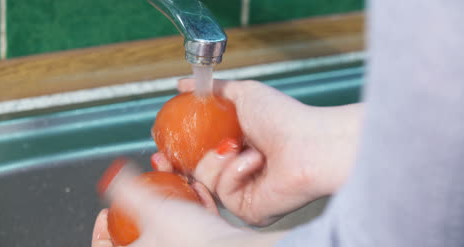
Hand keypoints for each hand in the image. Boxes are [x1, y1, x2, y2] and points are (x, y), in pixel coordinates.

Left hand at [92, 164, 284, 246]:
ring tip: (176, 181)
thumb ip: (127, 189)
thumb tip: (112, 175)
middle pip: (140, 233)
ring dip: (172, 200)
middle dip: (145, 203)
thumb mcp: (151, 207)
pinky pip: (193, 227)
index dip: (101, 230)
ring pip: (170, 227)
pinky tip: (198, 191)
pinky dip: (194, 209)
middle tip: (146, 189)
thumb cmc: (193, 241)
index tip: (105, 214)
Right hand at [152, 79, 361, 225]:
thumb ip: (213, 89)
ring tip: (242, 145)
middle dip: (176, 166)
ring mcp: (243, 192)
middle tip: (164, 158)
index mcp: (235, 146)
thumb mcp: (243, 93)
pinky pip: (224, 191)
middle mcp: (238, 171)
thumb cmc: (285, 118)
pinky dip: (236, 171)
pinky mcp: (248, 209)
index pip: (196, 154)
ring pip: (205, 180)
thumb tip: (183, 84)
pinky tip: (256, 161)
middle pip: (194, 173)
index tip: (161, 147)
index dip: (176, 152)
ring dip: (219, 159)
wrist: (310, 143)